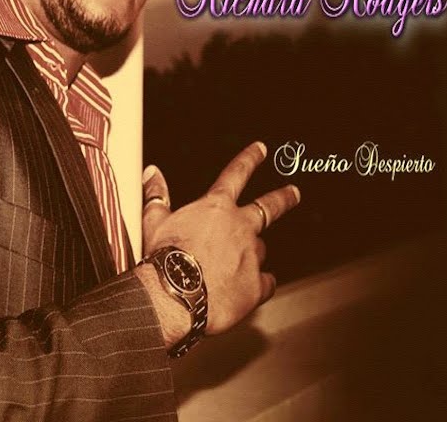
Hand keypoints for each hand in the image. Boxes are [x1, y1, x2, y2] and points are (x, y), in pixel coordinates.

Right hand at [140, 141, 300, 335]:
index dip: (249, 159)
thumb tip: (152, 173)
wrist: (174, 297)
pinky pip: (266, 282)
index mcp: (216, 208)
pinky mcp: (257, 285)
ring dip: (251, 254)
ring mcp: (252, 256)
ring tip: (233, 268)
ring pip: (260, 250)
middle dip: (283, 198)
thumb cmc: (163, 260)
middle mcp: (240, 227)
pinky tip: (246, 291)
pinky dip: (259, 285)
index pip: (236, 174)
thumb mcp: (154, 221)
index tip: (260, 149)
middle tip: (294, 193)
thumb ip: (157, 195)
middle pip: (269, 207)